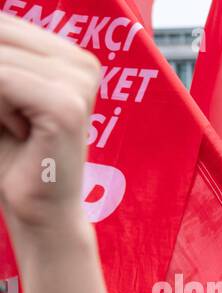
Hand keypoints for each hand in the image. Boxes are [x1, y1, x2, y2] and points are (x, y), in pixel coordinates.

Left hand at [0, 16, 101, 235]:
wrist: (40, 209)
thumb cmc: (13, 153)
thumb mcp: (0, 94)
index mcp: (68, 54)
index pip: (3, 24)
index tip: (4, 103)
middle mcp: (81, 62)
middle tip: (7, 118)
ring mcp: (79, 82)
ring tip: (14, 126)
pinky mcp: (68, 107)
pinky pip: (3, 79)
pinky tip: (18, 131)